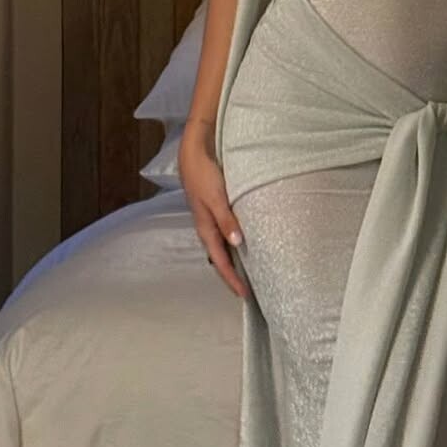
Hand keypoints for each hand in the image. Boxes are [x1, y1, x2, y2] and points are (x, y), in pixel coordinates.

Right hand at [178, 125, 250, 299]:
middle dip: (233, 274)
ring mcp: (211, 217)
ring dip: (235, 259)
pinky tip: (246, 241)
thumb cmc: (204, 174)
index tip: (245, 296)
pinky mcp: (217, 207)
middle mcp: (208, 227)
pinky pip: (226, 232)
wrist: (195, 150)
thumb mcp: (216, 198)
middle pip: (221, 258)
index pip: (220, 262)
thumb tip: (238, 245)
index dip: (232, 279)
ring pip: (224, 246)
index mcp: (206, 228)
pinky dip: (235, 242)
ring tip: (251, 270)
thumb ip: (226, 220)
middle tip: (250, 289)